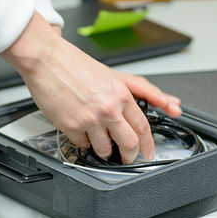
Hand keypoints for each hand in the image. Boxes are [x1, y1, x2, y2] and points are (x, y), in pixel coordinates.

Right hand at [0, 12, 181, 163]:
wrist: (47, 59)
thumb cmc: (76, 65)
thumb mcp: (114, 75)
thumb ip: (142, 90)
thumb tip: (169, 102)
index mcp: (122, 95)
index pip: (143, 127)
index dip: (148, 145)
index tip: (148, 152)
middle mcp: (108, 109)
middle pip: (129, 144)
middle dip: (130, 156)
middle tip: (127, 158)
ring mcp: (90, 119)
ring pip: (105, 150)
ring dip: (104, 150)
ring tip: (99, 140)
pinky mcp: (71, 127)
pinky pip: (83, 145)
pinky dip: (83, 141)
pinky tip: (81, 129)